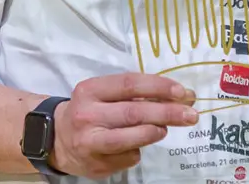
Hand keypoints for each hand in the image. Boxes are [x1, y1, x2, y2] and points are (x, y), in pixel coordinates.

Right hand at [50, 73, 197, 179]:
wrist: (57, 139)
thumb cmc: (90, 109)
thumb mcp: (104, 93)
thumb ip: (134, 93)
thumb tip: (178, 95)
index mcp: (91, 89)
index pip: (129, 84)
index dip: (158, 87)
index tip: (181, 92)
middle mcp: (88, 115)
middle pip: (133, 112)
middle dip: (167, 112)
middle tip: (191, 114)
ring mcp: (90, 142)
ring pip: (131, 138)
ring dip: (155, 132)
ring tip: (167, 128)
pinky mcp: (96, 165)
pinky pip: (128, 157)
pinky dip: (139, 149)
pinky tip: (140, 143)